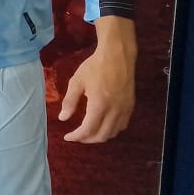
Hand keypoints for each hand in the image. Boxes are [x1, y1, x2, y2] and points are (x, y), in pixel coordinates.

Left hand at [59, 16, 136, 142]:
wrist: (117, 55)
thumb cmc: (95, 67)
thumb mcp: (77, 81)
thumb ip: (69, 101)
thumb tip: (63, 118)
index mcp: (99, 105)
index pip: (88, 130)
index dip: (77, 136)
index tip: (68, 137)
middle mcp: (114, 110)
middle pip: (102, 135)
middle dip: (87, 139)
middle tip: (77, 136)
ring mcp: (124, 109)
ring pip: (113, 132)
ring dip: (100, 136)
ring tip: (89, 132)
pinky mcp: (130, 105)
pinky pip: (122, 125)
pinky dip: (112, 130)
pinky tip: (103, 125)